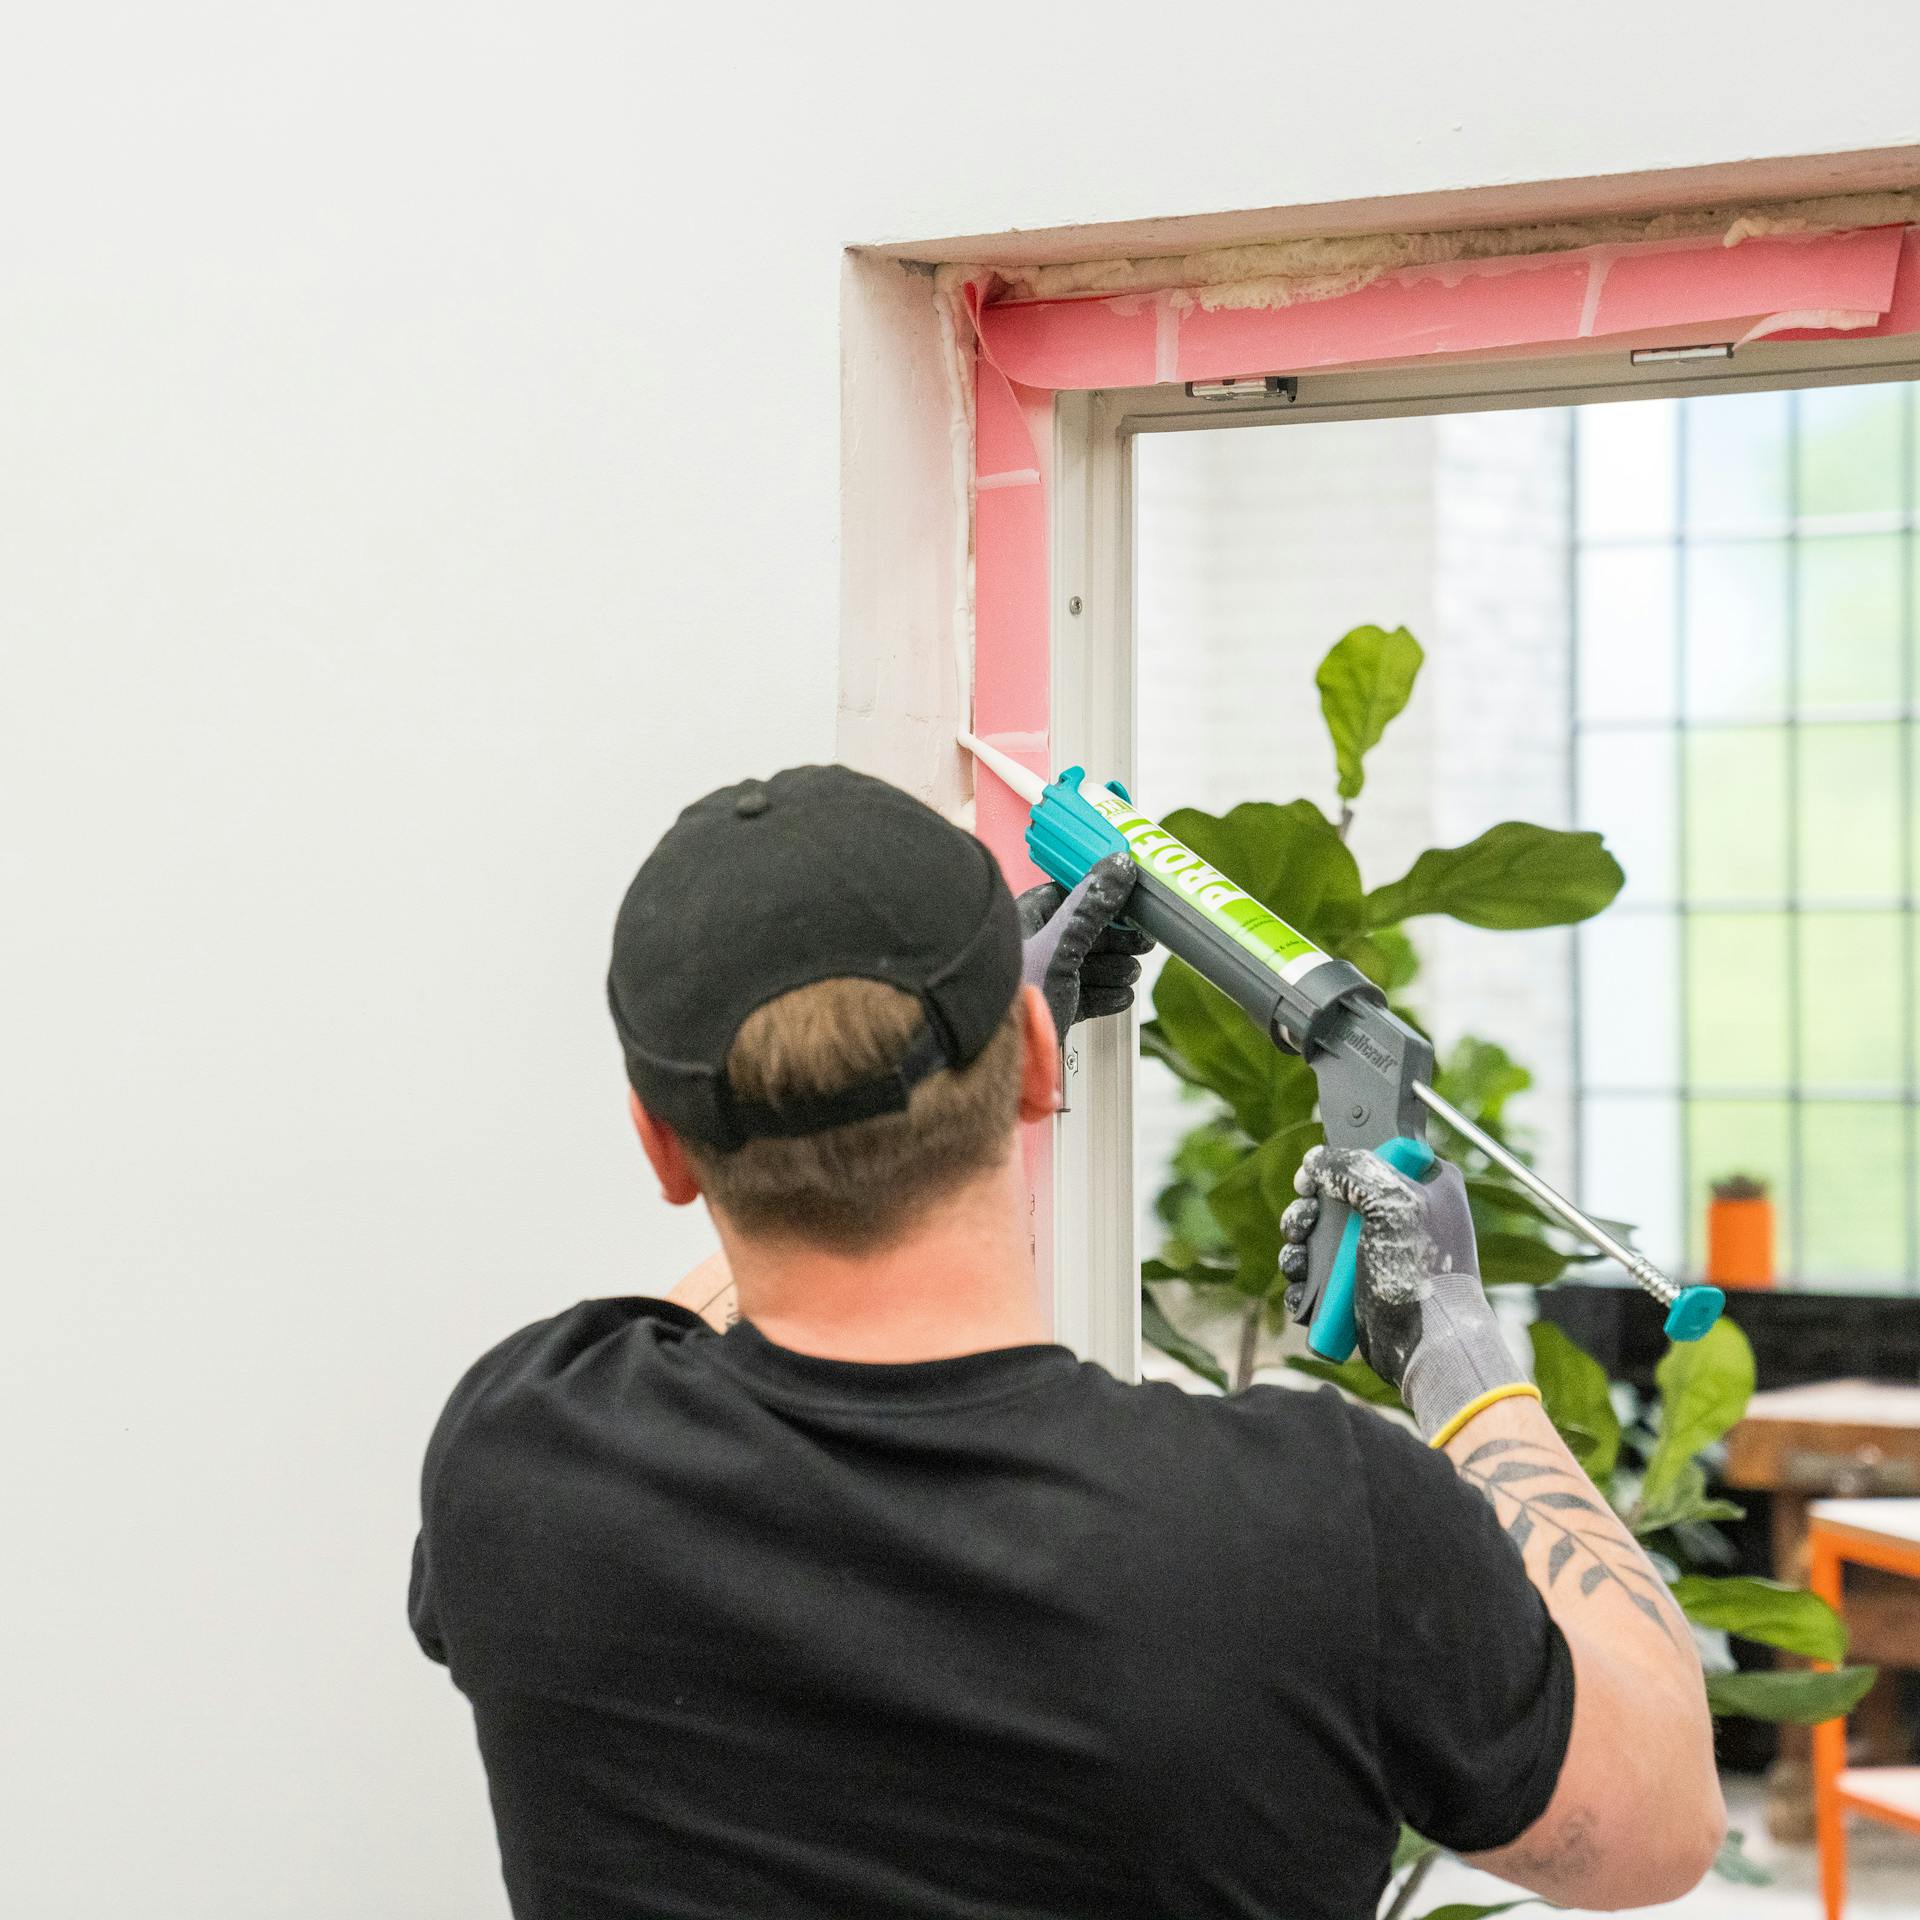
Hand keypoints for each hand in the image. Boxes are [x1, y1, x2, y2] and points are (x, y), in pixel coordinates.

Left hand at [1015, 853, 1151, 1036]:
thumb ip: (1093, 906)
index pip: (1069, 895)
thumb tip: (1120, 866)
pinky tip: (1121, 996)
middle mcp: (1032, 946)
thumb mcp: (1062, 943)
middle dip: (1114, 940)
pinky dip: (1103, 994)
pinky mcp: (1050, 1006)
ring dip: (1113, 968)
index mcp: (1026, 920)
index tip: (1131, 899)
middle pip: (1082, 933)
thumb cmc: (1019, 990)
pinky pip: (1082, 995)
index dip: (1102, 896)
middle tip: (1141, 941)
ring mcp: (1041, 978)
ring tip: (1132, 970)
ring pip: (1084, 965)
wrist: (996, 1047)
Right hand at [1278, 1143, 1527, 1440]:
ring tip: (1297, 1263)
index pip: (1370, 1154)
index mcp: (1424, 1185)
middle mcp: (1402, 1215)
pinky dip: (1303, 1282)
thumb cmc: (1421, 1272)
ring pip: (1319, 1238)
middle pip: (1334, 1198)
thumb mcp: (1392, 1201)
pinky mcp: (1361, 1288)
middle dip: (1306, 1213)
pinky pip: (1319, 1276)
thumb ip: (1352, 1169)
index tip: (1312, 1180)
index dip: (1335, 1165)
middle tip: (1300, 1226)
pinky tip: (1302, 1290)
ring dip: (1297, 1249)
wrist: (1429, 1345)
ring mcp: (1379, 1254)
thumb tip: (1315, 1162)